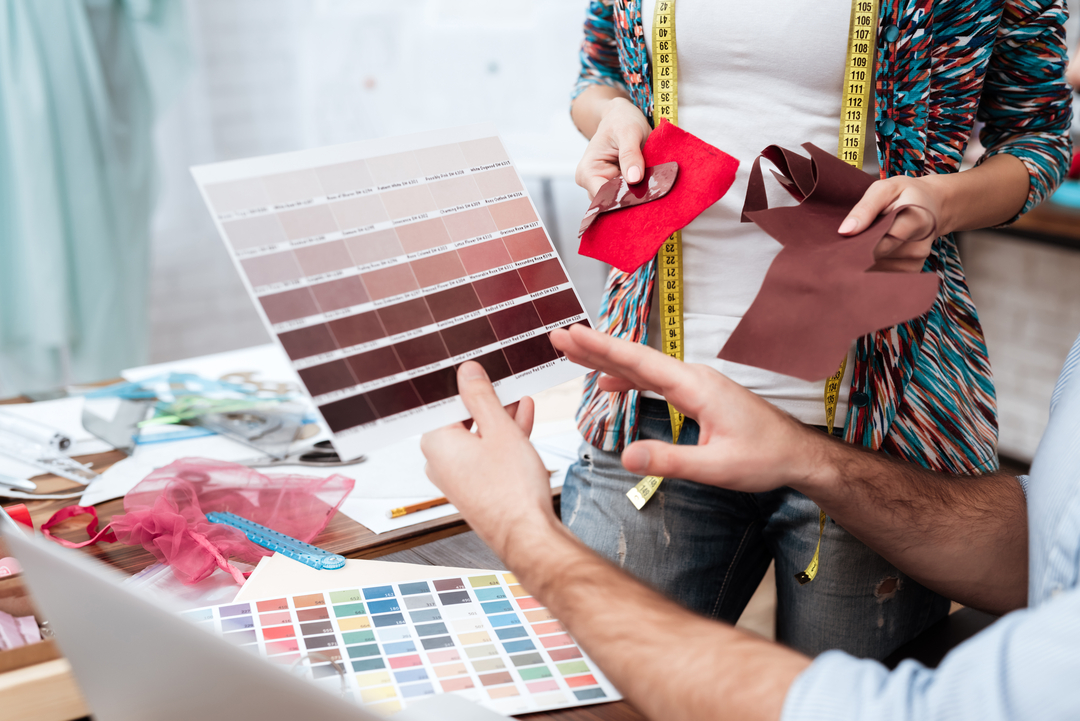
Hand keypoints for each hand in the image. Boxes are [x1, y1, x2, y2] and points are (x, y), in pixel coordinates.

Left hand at [420, 363, 555, 557]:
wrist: (527, 534)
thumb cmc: (512, 488)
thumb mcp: (499, 429)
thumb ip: (481, 397)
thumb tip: (467, 372)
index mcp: (435, 442)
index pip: (442, 401)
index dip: (463, 382)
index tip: (478, 368)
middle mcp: (438, 460)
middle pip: (460, 417)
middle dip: (484, 399)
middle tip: (504, 379)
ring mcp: (455, 476)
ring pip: (475, 436)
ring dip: (498, 417)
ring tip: (520, 397)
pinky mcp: (473, 486)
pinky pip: (483, 454)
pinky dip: (501, 438)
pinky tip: (522, 419)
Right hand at [549, 324, 830, 491]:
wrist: (796, 454)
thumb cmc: (764, 458)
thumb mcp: (716, 467)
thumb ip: (671, 461)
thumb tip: (627, 456)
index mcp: (695, 386)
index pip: (640, 363)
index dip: (602, 348)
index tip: (573, 333)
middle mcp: (693, 378)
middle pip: (635, 358)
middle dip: (595, 346)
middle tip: (559, 336)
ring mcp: (695, 384)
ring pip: (643, 368)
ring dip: (607, 360)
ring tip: (573, 352)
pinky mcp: (697, 395)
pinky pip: (654, 381)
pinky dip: (627, 378)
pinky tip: (609, 384)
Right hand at [574, 98, 652, 198]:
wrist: (622, 116)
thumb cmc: (621, 120)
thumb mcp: (628, 131)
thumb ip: (630, 154)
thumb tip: (634, 179)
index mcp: (587, 173)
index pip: (603, 197)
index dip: (624, 198)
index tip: (644, 193)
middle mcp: (592, 184)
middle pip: (612, 203)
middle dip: (632, 198)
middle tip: (653, 189)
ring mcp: (605, 187)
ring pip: (622, 202)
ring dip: (638, 195)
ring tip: (652, 184)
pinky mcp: (617, 187)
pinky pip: (629, 196)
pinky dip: (641, 192)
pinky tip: (650, 184)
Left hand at [838, 175, 943, 272]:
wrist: (933, 204)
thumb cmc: (904, 194)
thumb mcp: (884, 189)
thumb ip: (865, 208)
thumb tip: (844, 231)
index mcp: (915, 220)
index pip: (881, 243)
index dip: (858, 246)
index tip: (841, 246)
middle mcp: (919, 245)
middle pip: (877, 258)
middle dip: (858, 253)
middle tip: (847, 243)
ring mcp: (918, 260)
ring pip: (878, 269)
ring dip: (865, 260)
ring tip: (865, 243)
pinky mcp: (913, 270)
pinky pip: (885, 274)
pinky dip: (875, 266)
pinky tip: (874, 252)